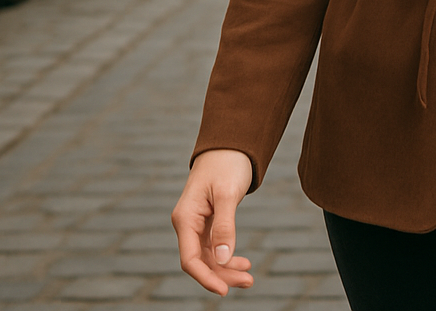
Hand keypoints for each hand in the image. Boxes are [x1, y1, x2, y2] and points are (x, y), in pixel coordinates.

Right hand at [172, 149, 254, 295]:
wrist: (230, 144)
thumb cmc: (227, 164)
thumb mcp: (227, 194)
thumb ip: (225, 226)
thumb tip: (224, 259)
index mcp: (185, 217)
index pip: (190, 259)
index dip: (206, 277)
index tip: (224, 290)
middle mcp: (187, 223)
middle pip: (200, 261)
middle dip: (222, 275)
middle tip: (249, 281)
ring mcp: (196, 224)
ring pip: (208, 256)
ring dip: (226, 269)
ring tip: (249, 277)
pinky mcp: (207, 222)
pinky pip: (214, 247)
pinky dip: (227, 257)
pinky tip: (242, 263)